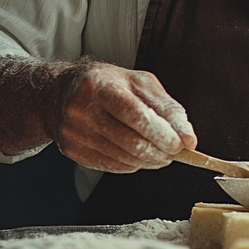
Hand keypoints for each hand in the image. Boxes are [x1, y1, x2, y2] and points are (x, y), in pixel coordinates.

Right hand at [50, 63, 197, 172]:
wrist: (60, 92)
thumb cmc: (107, 84)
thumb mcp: (139, 83)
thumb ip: (166, 108)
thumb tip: (188, 139)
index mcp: (99, 84)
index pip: (134, 114)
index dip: (160, 133)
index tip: (180, 144)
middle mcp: (81, 108)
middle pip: (129, 141)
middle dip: (159, 151)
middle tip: (174, 153)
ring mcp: (74, 131)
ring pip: (122, 157)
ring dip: (148, 161)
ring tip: (159, 155)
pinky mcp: (71, 150)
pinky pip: (110, 166)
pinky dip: (131, 165)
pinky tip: (138, 157)